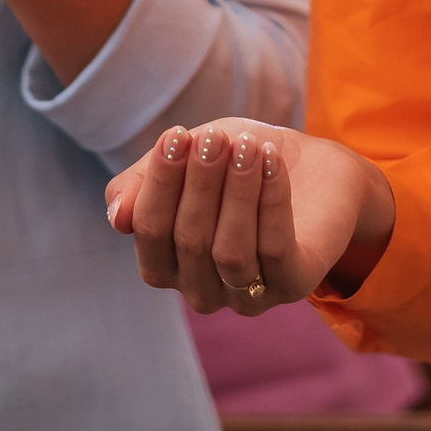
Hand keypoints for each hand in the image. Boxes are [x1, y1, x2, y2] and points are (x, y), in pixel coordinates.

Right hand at [105, 120, 395, 314]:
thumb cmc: (237, 162)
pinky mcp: (292, 286)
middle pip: (189, 242)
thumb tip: (118, 218)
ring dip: (237, 193)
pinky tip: (271, 162)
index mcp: (168, 264)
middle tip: (216, 137)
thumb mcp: (186, 158)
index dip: (159, 185)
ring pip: (230, 252)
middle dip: (201, 184)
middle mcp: (202, 290)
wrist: (312, 167)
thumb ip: (143, 185)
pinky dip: (270, 201)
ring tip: (247, 145)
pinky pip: (275, 250)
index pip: (150, 233)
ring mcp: (248, 296)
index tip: (176, 134)